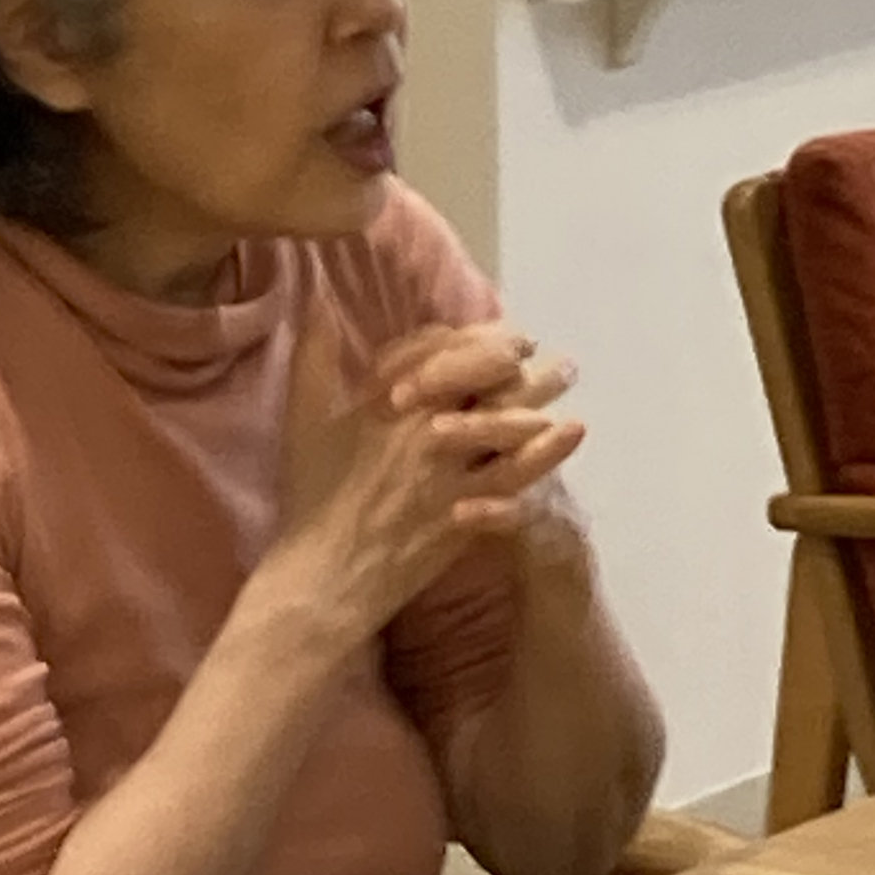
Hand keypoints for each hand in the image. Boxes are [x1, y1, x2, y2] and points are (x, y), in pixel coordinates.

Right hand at [269, 303, 584, 643]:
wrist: (327, 574)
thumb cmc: (312, 496)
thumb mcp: (302, 420)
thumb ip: (312, 358)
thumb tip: (314, 300)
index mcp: (390, 403)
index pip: (443, 349)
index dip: (472, 335)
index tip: (492, 333)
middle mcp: (428, 430)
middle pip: (487, 377)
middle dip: (519, 355)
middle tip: (538, 347)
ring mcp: (453, 473)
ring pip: (511, 421)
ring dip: (543, 392)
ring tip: (566, 374)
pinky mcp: (469, 512)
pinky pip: (517, 476)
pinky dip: (548, 452)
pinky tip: (571, 431)